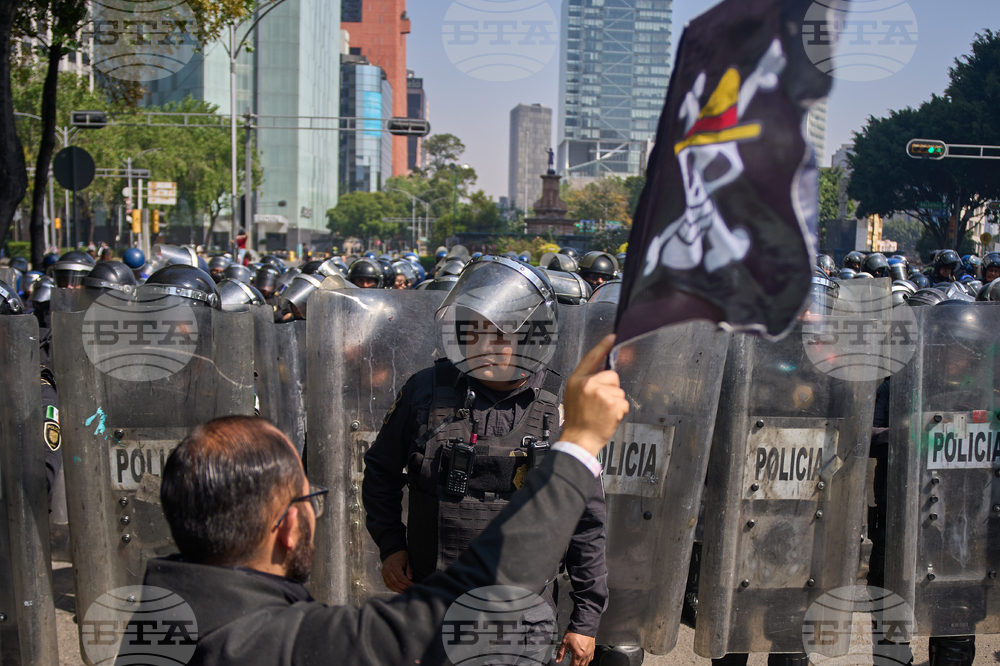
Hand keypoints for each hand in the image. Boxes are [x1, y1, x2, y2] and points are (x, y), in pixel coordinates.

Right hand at [380, 550, 412, 592]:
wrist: (392, 552)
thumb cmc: (401, 555)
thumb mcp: (407, 559)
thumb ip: (409, 568)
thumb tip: (410, 578)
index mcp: (393, 564)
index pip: (400, 577)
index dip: (407, 583)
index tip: (413, 585)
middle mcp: (387, 569)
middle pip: (395, 582)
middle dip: (403, 587)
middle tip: (410, 589)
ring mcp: (384, 573)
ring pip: (391, 585)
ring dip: (398, 590)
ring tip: (405, 591)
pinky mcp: (383, 575)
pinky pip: (388, 584)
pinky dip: (393, 588)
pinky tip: (399, 590)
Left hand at [556, 631, 595, 665]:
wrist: (584, 625)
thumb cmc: (575, 632)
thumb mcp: (565, 642)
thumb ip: (561, 652)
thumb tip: (557, 660)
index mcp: (578, 654)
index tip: (569, 665)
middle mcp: (585, 655)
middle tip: (572, 664)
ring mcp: (589, 653)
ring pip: (586, 664)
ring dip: (581, 664)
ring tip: (577, 663)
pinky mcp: (592, 650)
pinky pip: (590, 659)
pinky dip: (587, 661)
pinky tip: (584, 659)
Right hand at [560, 334, 628, 456]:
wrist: (579, 439)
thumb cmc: (576, 420)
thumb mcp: (573, 394)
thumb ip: (586, 381)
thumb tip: (603, 371)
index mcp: (577, 380)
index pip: (591, 357)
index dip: (602, 346)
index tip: (612, 337)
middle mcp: (589, 384)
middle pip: (612, 375)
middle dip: (611, 388)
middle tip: (600, 403)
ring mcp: (601, 393)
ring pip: (619, 391)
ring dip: (615, 402)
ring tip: (602, 412)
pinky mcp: (613, 403)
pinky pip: (624, 402)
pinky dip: (620, 411)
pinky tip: (608, 417)